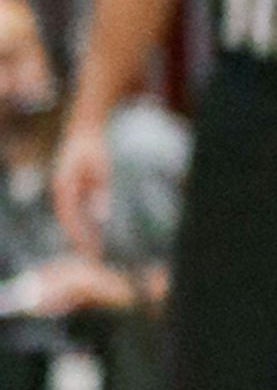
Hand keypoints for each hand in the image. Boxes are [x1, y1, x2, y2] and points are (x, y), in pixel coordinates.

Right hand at [50, 111, 113, 256]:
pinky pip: (78, 213)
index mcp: (64, 187)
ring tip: (94, 252)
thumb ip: (100, 192)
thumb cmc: (93, 148)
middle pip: (69, 222)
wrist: (84, 131)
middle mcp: (61, 192)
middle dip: (79, 240)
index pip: (69, 216)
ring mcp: (65, 192)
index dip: (77, 234)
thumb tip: (101, 216)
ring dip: (82, 235)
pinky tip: (96, 236)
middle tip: (92, 258)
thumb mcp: (101, 168)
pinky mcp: (72, 191)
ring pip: (73, 219)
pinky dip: (85, 224)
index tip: (86, 248)